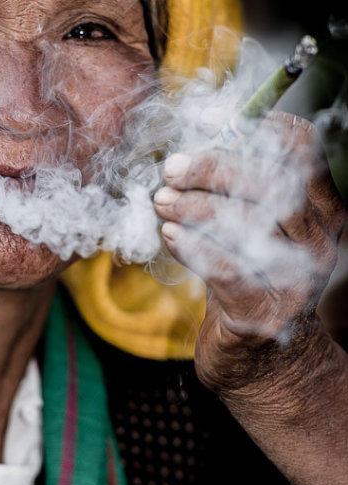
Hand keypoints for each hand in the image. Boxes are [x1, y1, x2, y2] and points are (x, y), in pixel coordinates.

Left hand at [153, 111, 344, 396]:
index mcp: (321, 209)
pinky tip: (169, 233)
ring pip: (249, 223)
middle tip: (173, 169)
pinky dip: (192, 245)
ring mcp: (295, 281)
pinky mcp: (262, 313)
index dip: (256, 126)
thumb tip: (196, 139)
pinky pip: (226, 269)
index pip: (302, 148)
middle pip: (272, 183)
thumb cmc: (251, 278)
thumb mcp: (258, 227)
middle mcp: (317, 241)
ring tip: (162, 200)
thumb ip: (239, 185)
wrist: (263, 362)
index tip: (208, 121)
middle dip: (215, 167)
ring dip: (196, 205)